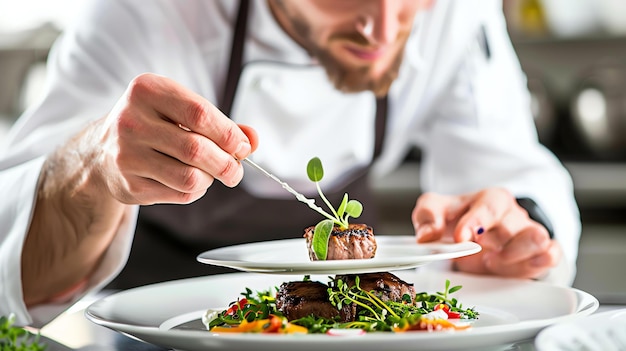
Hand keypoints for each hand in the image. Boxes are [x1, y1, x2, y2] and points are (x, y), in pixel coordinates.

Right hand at [23, 73, 258, 305]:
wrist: (103, 150)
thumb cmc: (156, 124)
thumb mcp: (183, 111)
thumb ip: (221, 123)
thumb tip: (252, 139)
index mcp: (146, 90)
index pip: (200, 114)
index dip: (229, 134)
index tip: (243, 146)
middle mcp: (131, 121)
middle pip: (197, 149)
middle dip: (227, 164)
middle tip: (236, 171)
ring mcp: (126, 155)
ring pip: (190, 177)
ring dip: (211, 179)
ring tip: (213, 174)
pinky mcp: (129, 185)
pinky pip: (179, 194)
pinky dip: (196, 190)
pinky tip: (191, 181)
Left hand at [412, 188, 560, 279]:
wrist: (477, 236)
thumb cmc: (458, 220)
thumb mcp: (436, 211)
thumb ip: (427, 217)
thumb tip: (426, 236)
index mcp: (490, 199)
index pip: (489, 206)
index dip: (475, 222)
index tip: (460, 238)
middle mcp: (513, 214)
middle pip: (512, 225)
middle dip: (494, 242)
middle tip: (477, 253)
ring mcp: (528, 232)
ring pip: (537, 238)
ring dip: (515, 255)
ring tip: (493, 262)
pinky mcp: (539, 253)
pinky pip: (551, 254)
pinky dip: (538, 263)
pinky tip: (517, 268)